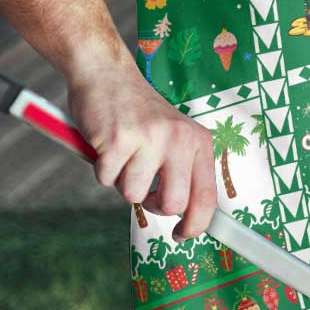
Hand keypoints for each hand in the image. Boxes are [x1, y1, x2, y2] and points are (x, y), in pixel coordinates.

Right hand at [67, 63, 216, 241]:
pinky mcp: (118, 140)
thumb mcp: (174, 136)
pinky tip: (107, 144)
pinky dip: (102, 169)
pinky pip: (106, 180)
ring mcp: (149, 138)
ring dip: (122, 181)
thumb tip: (189, 217)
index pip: (207, 196)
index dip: (196, 225)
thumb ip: (183, 171)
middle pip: (173, 204)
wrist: (106, 73)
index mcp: (198, 141)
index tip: (182, 235)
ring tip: (123, 154)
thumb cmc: (139, 114)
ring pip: (134, 195)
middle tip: (144, 188)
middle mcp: (179, 139)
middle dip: (154, 206)